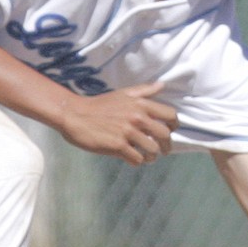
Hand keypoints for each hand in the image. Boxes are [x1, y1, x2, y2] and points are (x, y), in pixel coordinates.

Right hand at [58, 82, 178, 165]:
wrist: (74, 114)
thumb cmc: (100, 105)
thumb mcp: (123, 93)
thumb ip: (144, 90)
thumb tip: (162, 84)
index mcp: (141, 104)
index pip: (170, 115)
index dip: (174, 125)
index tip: (170, 131)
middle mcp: (137, 117)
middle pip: (165, 135)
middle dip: (166, 145)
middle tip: (163, 150)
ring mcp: (127, 132)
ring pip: (153, 150)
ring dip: (152, 156)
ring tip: (147, 156)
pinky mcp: (117, 145)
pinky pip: (137, 159)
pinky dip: (138, 161)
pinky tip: (134, 159)